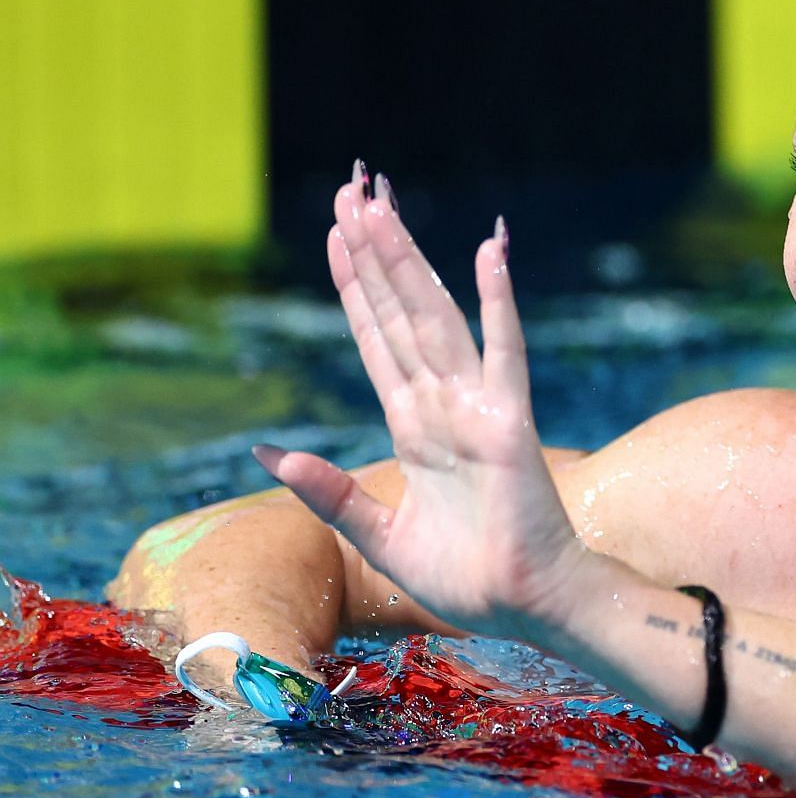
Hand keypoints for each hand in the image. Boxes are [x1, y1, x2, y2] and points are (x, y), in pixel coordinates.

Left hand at [256, 164, 586, 635]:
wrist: (526, 607)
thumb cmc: (466, 579)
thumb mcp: (376, 535)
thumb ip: (329, 491)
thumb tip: (268, 451)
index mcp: (415, 428)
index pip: (377, 341)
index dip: (355, 288)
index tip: (334, 236)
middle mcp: (443, 406)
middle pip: (399, 313)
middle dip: (374, 253)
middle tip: (352, 190)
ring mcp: (477, 409)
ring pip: (434, 319)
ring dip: (407, 261)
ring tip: (380, 205)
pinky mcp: (510, 424)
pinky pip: (504, 352)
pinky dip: (498, 302)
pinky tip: (489, 252)